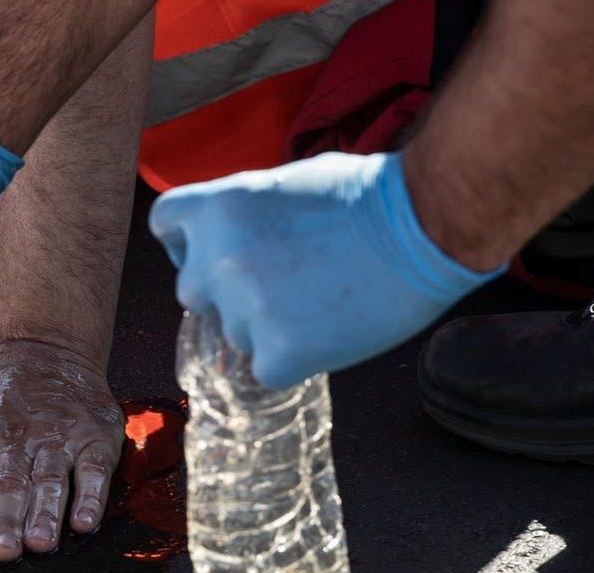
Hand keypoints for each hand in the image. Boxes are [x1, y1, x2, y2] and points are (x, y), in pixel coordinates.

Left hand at [0, 341, 124, 561]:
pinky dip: (91, 497)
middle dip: (5, 520)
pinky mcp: (92, 440)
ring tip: (40, 542)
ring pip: (50, 480)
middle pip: (9, 484)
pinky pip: (94, 471)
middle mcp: (15, 438)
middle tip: (3, 550)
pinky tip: (84, 521)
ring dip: (46, 514)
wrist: (45, 355)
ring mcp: (56, 438)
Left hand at [149, 152, 503, 388]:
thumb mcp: (287, 182)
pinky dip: (293, 359)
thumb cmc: (369, 196)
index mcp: (218, 208)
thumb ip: (243, 214)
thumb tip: (227, 237)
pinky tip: (330, 331)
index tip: (213, 249)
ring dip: (265, 325)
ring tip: (321, 299)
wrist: (426, 224)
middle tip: (282, 283)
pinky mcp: (278, 353)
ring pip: (233, 333)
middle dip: (226, 291)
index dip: (188, 240)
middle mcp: (218, 260)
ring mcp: (245, 310)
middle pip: (193, 291)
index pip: (166, 225)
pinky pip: (266, 368)